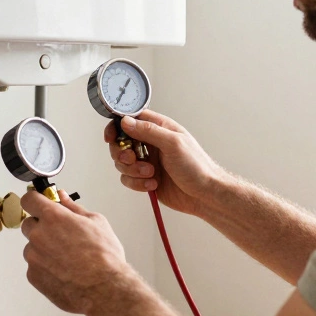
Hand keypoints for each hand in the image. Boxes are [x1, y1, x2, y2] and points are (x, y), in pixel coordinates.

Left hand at [21, 190, 135, 315]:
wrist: (104, 289)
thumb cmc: (104, 256)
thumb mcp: (96, 222)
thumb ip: (73, 207)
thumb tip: (62, 197)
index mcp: (53, 217)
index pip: (29, 199)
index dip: (35, 200)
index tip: (39, 204)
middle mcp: (39, 235)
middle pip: (28, 224)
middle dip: (41, 226)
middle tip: (61, 235)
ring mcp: (33, 257)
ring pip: (32, 247)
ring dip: (43, 248)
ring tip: (66, 257)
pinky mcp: (33, 275)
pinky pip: (34, 265)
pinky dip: (45, 266)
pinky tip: (63, 270)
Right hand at [107, 110, 227, 216]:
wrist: (204, 195)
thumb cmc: (197, 166)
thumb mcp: (173, 143)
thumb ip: (148, 131)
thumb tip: (126, 121)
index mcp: (159, 129)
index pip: (131, 120)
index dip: (117, 127)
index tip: (111, 137)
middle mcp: (151, 143)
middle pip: (121, 142)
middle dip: (122, 153)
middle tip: (132, 159)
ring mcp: (147, 161)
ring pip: (122, 163)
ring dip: (133, 170)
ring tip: (151, 174)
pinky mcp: (146, 178)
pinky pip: (128, 179)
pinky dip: (137, 183)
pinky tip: (153, 185)